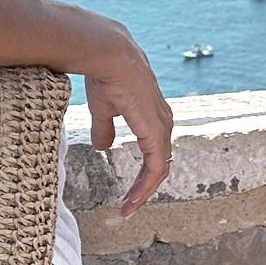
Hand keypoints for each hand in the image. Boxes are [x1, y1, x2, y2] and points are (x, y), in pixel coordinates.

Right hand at [86, 29, 173, 214]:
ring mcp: (162, 129)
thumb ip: (104, 129)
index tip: (125, 195)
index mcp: (153, 117)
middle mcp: (163, 123)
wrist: (108, 55)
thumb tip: (102, 147)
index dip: (142, 176)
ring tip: (126, 209)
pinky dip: (145, 187)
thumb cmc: (105, 75)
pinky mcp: (156, 133)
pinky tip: (130, 199)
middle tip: (126, 208)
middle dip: (143, 189)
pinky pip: (156, 169)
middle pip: (159, 165)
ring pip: (159, 170)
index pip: (154, 154)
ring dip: (143, 192)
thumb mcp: (103, 108)